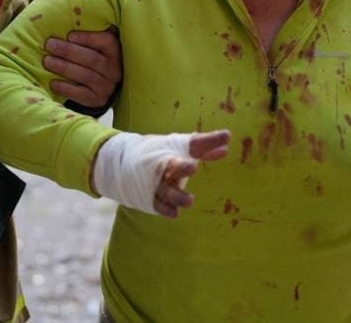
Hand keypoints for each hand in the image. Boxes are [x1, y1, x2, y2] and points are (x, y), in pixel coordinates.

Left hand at [44, 29, 121, 107]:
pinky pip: (80, 94)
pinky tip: (52, 82)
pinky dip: (65, 88)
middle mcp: (114, 69)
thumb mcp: (96, 45)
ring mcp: (107, 86)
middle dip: (68, 51)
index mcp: (115, 51)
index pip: (106, 42)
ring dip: (64, 68)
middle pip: (91, 59)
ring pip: (85, 76)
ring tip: (47, 61)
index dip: (88, 38)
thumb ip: (88, 33)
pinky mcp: (98, 100)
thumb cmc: (92, 57)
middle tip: (50, 45)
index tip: (69, 35)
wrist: (100, 86)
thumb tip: (67, 14)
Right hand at [92, 129, 230, 215]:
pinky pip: (157, 204)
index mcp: (173, 149)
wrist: (123, 162)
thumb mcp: (179, 147)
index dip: (210, 141)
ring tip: (190, 201)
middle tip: (194, 166)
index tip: (226, 137)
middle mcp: (164, 165)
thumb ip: (204, 148)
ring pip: (167, 190)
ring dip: (178, 195)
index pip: (193, 143)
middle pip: (173, 165)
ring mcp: (156, 182)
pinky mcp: (150, 197)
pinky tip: (175, 214)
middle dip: (182, 166)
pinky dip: (166, 209)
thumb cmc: (159, 153)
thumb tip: (227, 146)